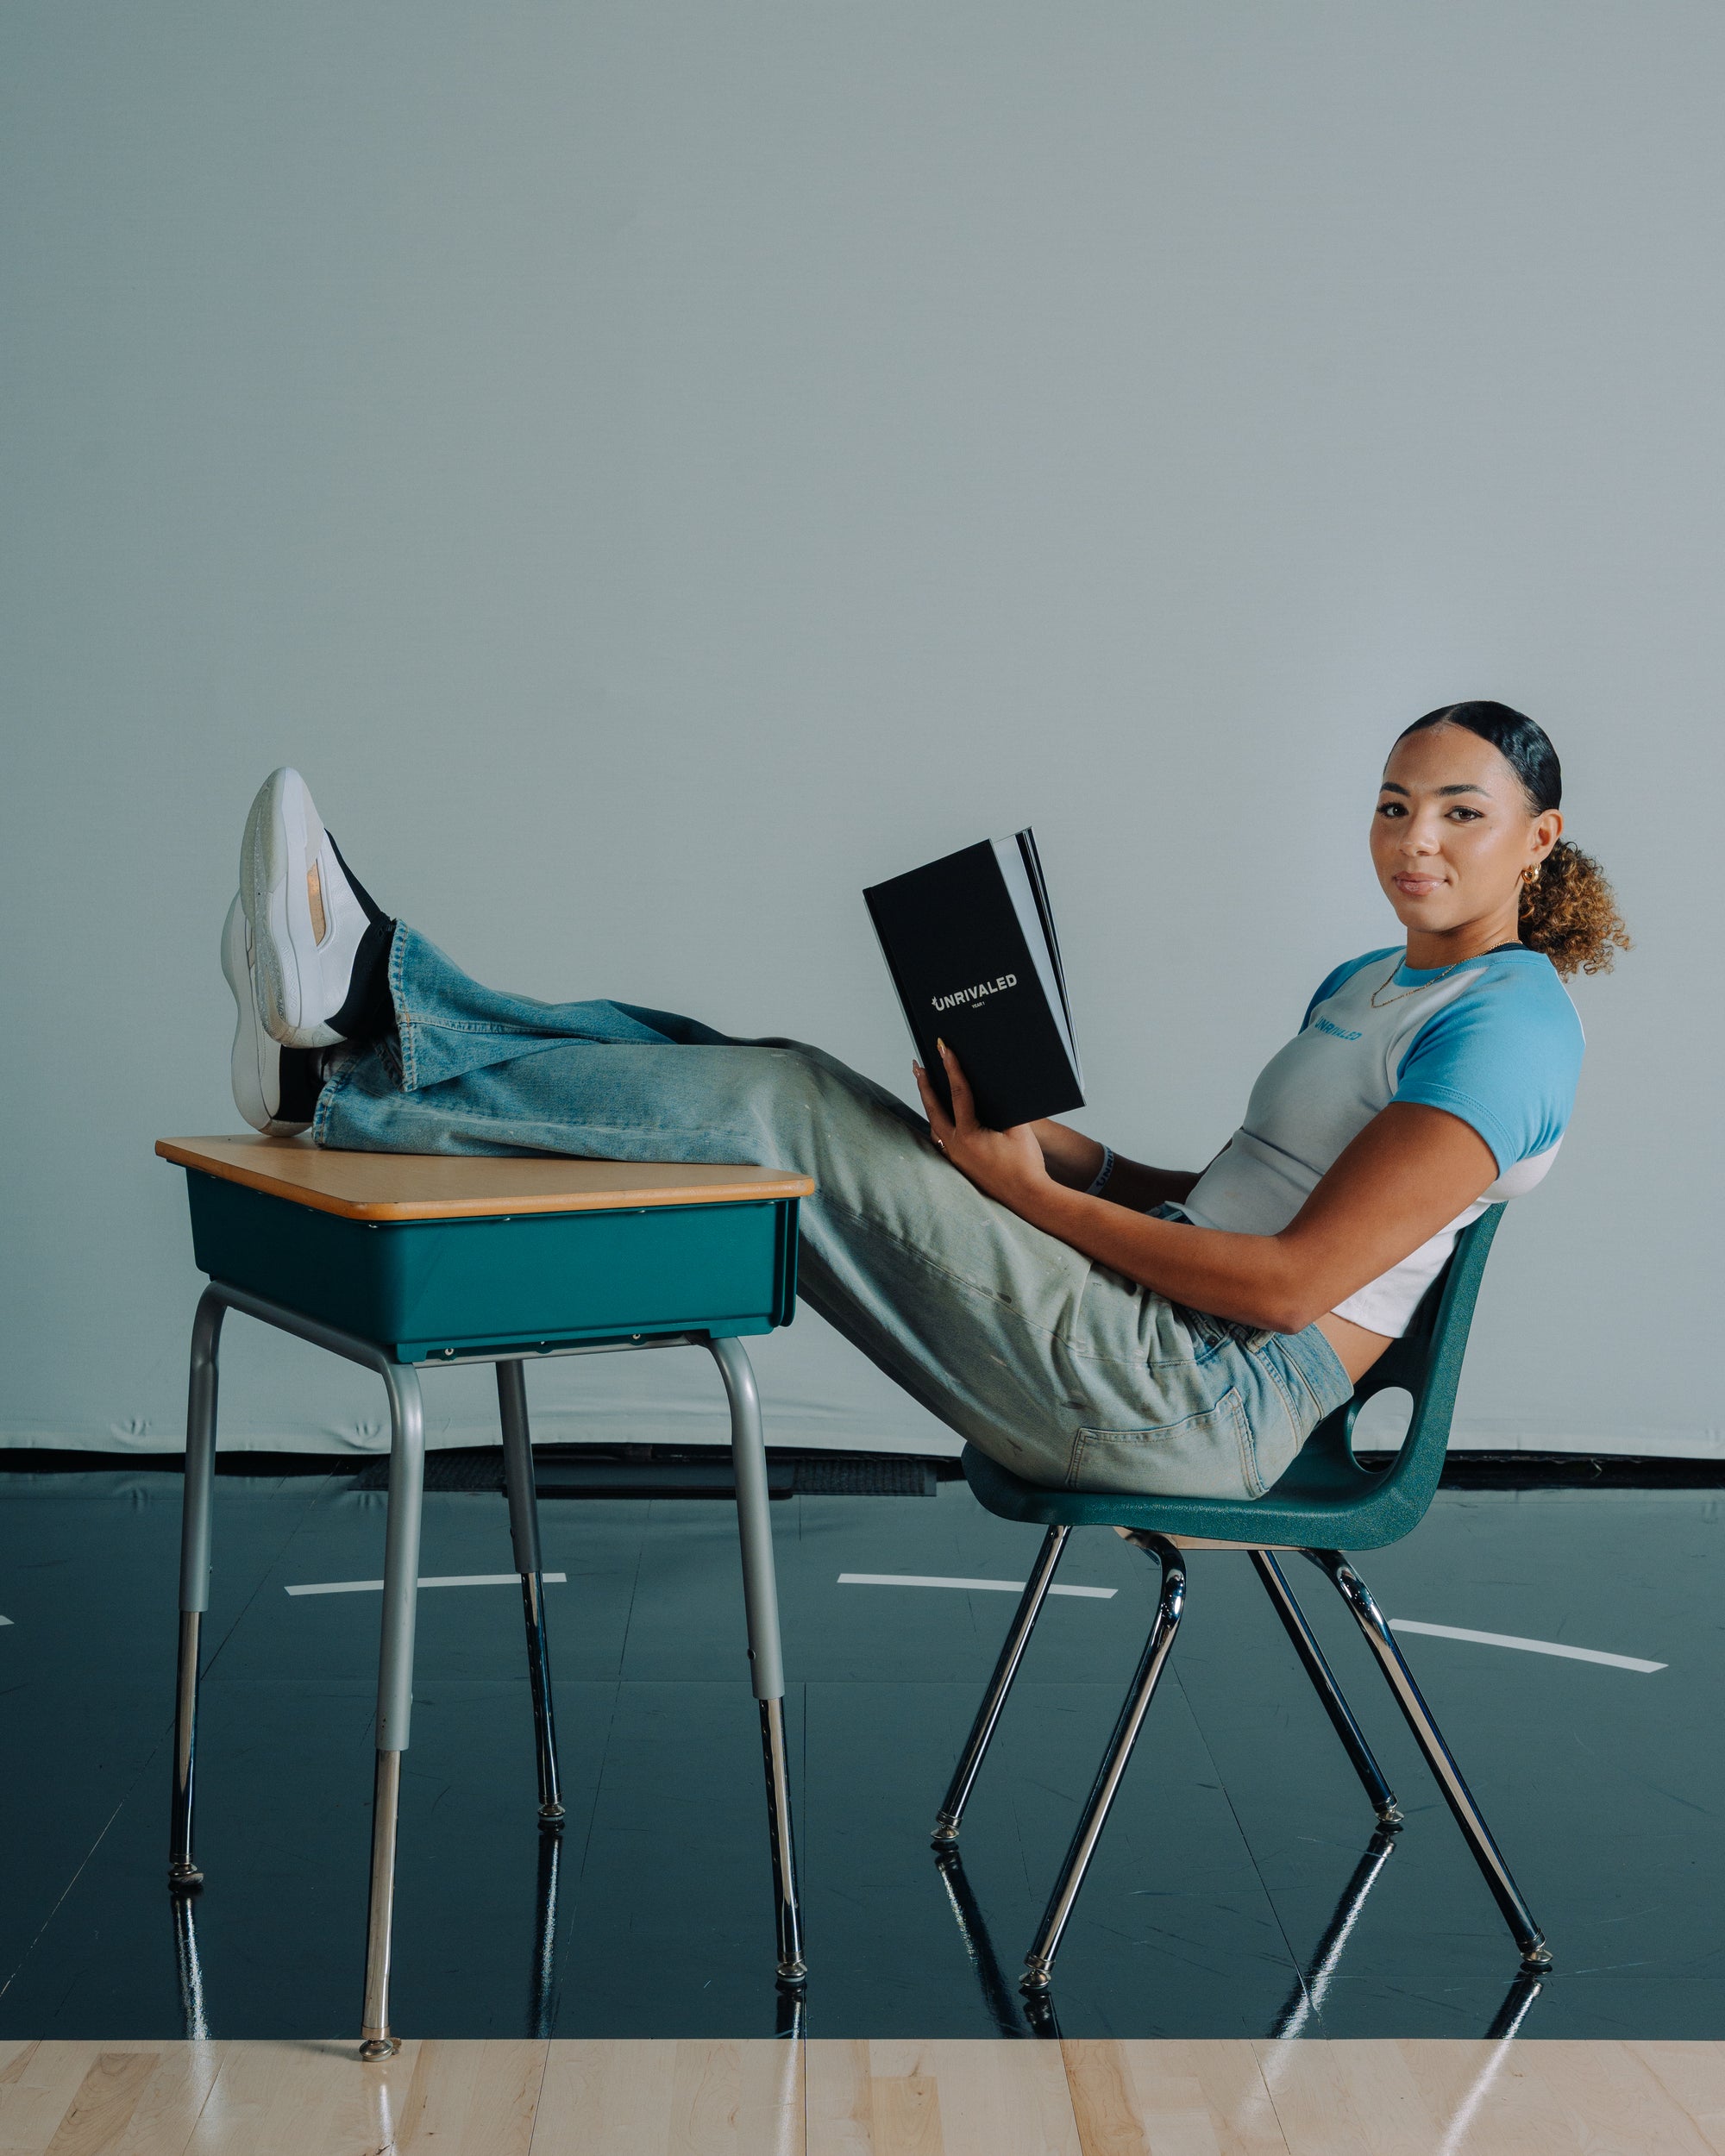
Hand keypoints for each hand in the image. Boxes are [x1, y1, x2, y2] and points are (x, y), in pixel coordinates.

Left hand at [913, 1040, 1051, 1210]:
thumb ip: (1006, 1108)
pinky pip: (940, 1140)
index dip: (951, 1067)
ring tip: (924, 1087)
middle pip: (933, 1108)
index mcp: (968, 1134)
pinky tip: (939, 1120)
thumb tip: (995, 1089)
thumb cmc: (1026, 1164)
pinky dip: (937, 1125)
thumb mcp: (1019, 1130)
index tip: (943, 1048)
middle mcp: (955, 1145)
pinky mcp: (959, 1165)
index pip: (957, 1092)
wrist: (1027, 1196)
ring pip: (934, 1125)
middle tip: (917, 1065)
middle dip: (924, 1084)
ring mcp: (955, 1157)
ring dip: (929, 1104)